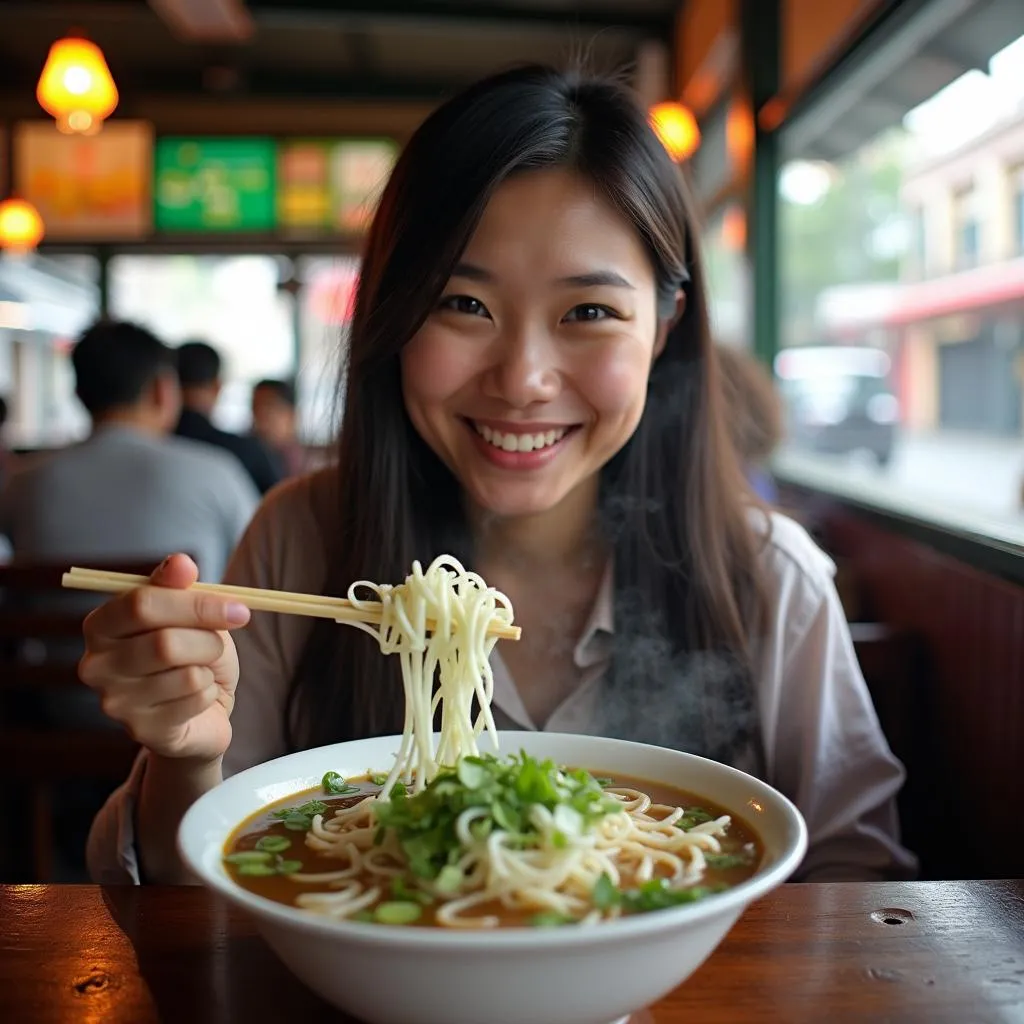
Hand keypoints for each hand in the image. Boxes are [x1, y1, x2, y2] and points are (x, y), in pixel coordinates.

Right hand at [79, 554, 250, 761]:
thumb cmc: (191, 654)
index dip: (196, 603)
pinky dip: (209, 691)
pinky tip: (196, 696)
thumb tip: (180, 563)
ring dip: (210, 667)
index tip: (237, 608)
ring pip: (185, 672)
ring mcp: (114, 701)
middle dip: (209, 639)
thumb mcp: (188, 613)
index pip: (142, 604)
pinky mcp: (140, 729)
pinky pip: (194, 699)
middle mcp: (96, 664)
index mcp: (102, 624)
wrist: (201, 709)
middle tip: (221, 642)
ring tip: (202, 670)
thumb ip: (178, 586)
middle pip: (165, 642)